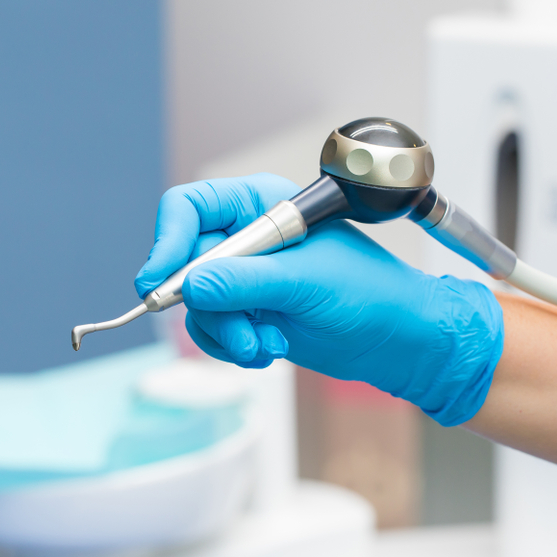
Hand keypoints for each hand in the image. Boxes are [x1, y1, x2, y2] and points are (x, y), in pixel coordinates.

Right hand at [135, 173, 503, 425]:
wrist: (397, 340)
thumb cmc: (369, 293)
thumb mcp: (306, 283)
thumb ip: (245, 283)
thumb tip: (190, 287)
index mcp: (261, 206)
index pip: (190, 208)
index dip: (168, 240)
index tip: (159, 281)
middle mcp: (246, 239)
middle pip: (186, 264)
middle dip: (210, 306)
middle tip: (240, 332)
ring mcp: (245, 278)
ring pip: (197, 305)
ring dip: (227, 333)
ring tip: (265, 345)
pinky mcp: (248, 312)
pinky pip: (212, 329)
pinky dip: (233, 347)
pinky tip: (269, 349)